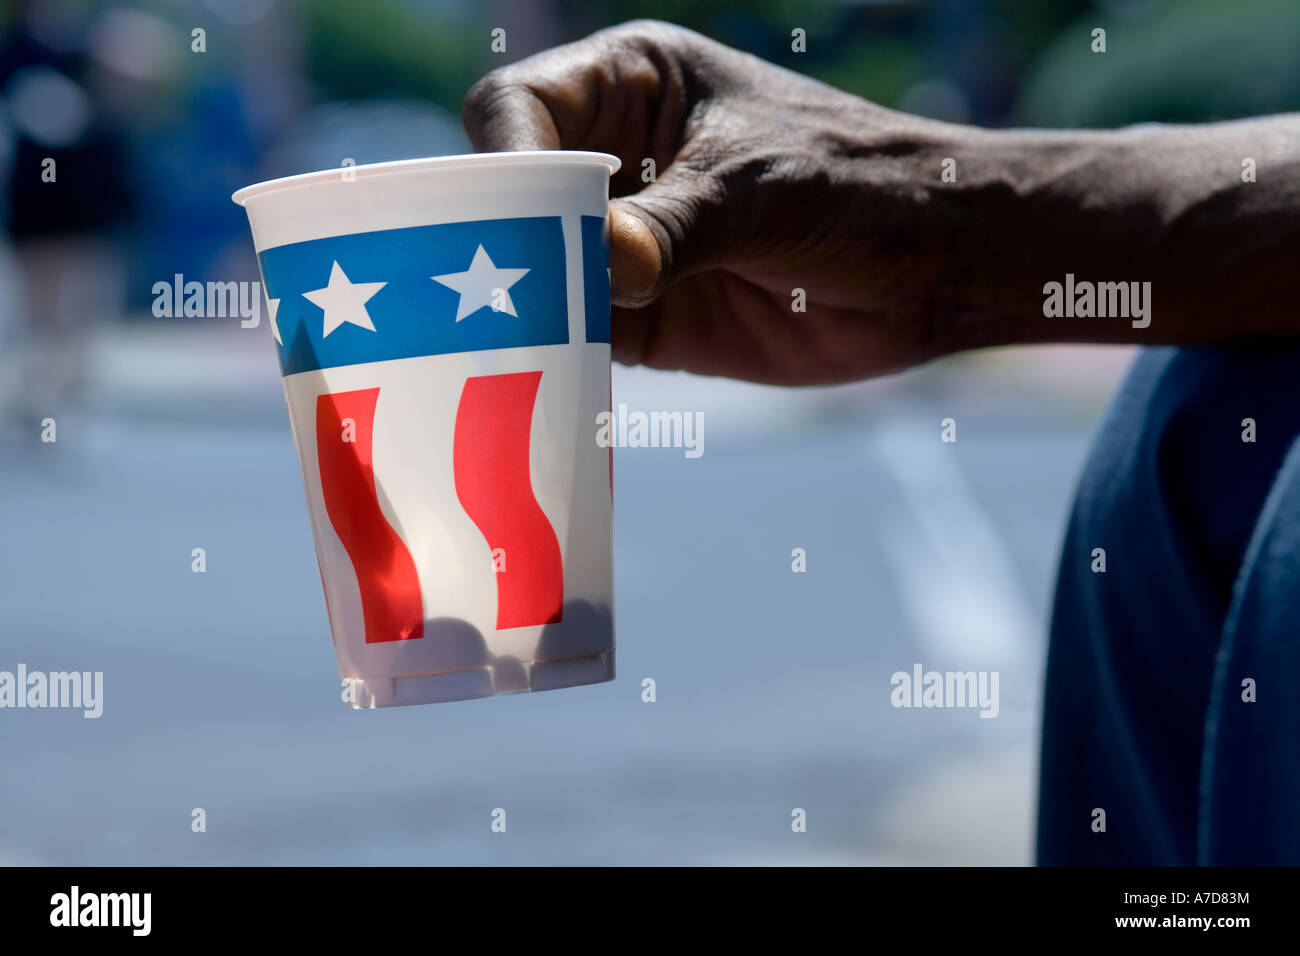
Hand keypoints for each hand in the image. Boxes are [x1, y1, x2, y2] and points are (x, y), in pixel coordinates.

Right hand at [462, 20, 959, 384]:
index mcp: (632, 89)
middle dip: (496, 243)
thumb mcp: (760, 190)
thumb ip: (673, 225)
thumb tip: (598, 263)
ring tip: (504, 352)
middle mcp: (614, 164)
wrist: (936, 270)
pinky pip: (579, 339)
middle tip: (490, 297)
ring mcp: (624, 247)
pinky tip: (547, 384)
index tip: (504, 214)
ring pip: (536, 275)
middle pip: (512, 196)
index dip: (499, 156)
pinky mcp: (645, 320)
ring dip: (523, 313)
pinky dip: (561, 361)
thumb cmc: (860, 187)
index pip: (521, 107)